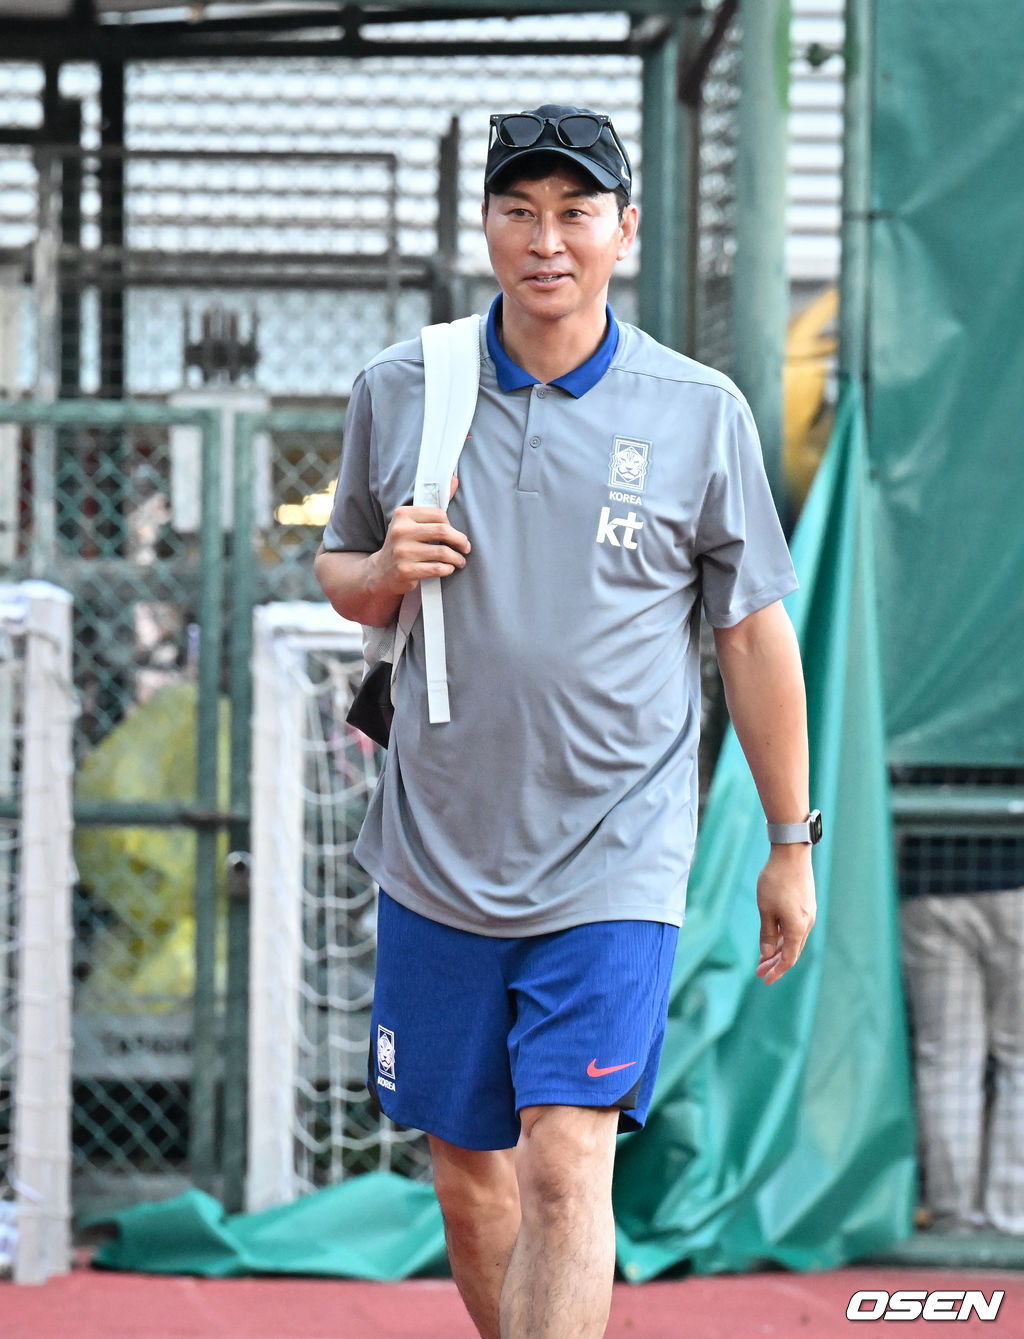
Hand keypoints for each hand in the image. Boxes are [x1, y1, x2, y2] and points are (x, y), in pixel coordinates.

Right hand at [374, 476, 469, 595]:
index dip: (452, 526)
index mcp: (402, 515)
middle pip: (443, 531)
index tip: (456, 535)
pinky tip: (448, 569)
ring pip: (443, 553)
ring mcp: (402, 552)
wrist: (381, 572)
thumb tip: (454, 479)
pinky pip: (437, 569)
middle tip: (466, 548)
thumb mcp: (412, 523)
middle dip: (460, 541)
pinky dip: (448, 569)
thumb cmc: (403, 545)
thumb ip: (434, 505)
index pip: (439, 514)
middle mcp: (400, 531)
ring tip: (459, 561)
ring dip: (457, 558)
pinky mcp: (405, 571)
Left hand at [755, 844, 815, 984]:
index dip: (777, 971)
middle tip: (759, 971)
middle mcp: (807, 923)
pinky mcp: (806, 905)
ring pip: (793, 939)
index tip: (764, 980)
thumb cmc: (775, 881)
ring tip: (763, 956)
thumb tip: (767, 953)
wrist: (791, 854)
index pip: (788, 958)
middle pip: (792, 951)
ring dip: (778, 949)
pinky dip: (783, 936)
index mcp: (798, 928)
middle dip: (775, 962)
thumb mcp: (765, 909)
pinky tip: (772, 937)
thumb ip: (766, 934)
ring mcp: (807, 914)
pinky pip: (795, 927)